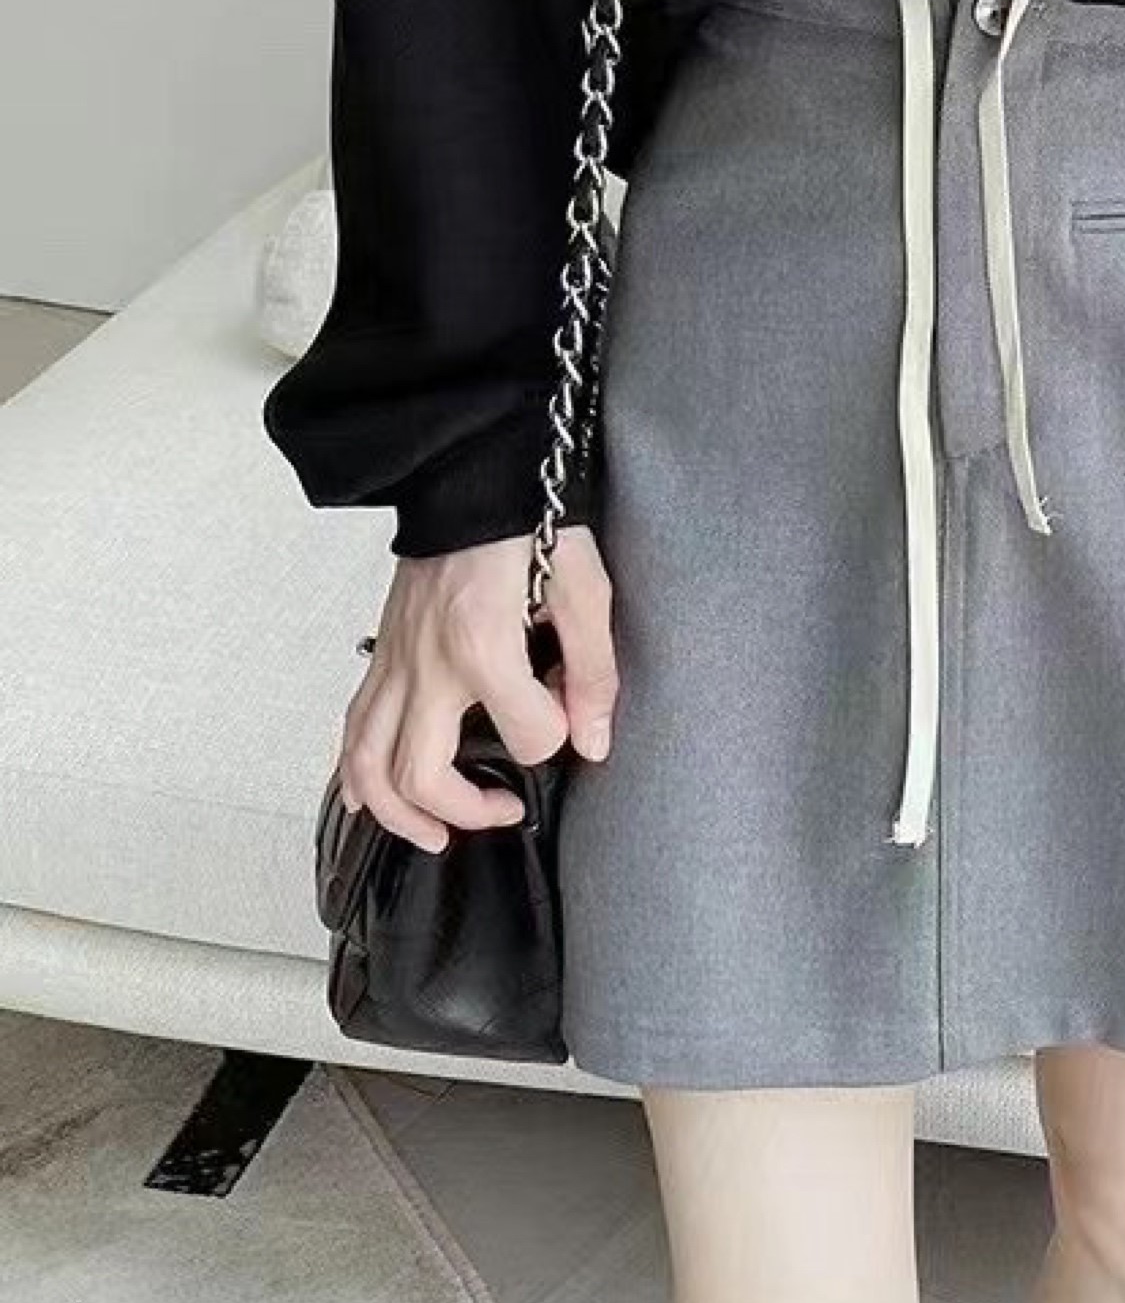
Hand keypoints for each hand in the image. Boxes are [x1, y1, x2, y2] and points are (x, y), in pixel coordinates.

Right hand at [336, 524, 618, 851]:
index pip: (527, 736)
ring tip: (432, 835)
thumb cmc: (530, 518)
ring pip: (366, 762)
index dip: (558, 737)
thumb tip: (591, 743)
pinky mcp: (382, 650)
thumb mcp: (584, 587)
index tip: (573, 716)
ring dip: (394, 812)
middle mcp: (426, 663)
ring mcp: (394, 658)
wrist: (469, 468)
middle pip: (417, 775)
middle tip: (502, 811)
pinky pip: (354, 725)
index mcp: (482, 646)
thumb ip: (592, 670)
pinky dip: (357, 772)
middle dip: (461, 812)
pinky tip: (375, 794)